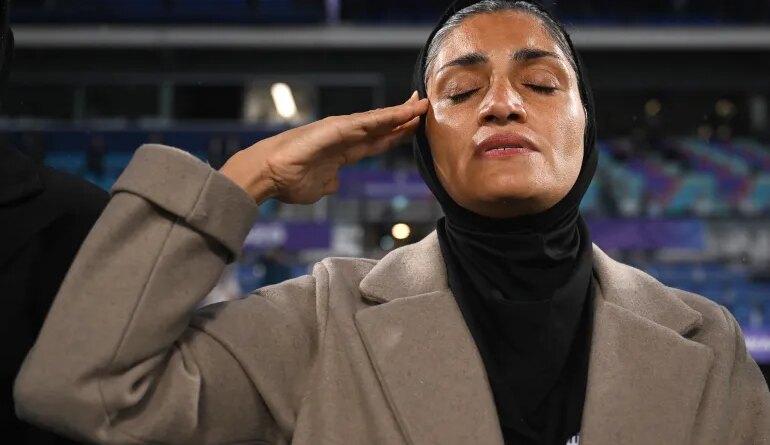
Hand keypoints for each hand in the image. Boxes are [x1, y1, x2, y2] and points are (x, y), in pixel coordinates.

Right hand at [220, 91, 428, 203]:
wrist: (269, 176)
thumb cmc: (288, 181)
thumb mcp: (319, 186)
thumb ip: (331, 181)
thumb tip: (336, 182)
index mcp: (343, 152)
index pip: (377, 142)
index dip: (396, 135)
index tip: (413, 128)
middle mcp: (344, 137)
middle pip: (382, 127)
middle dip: (404, 118)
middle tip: (425, 107)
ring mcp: (341, 131)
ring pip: (379, 121)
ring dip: (401, 113)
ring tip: (422, 105)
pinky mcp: (337, 128)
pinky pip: (369, 122)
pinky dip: (389, 116)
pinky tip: (406, 112)